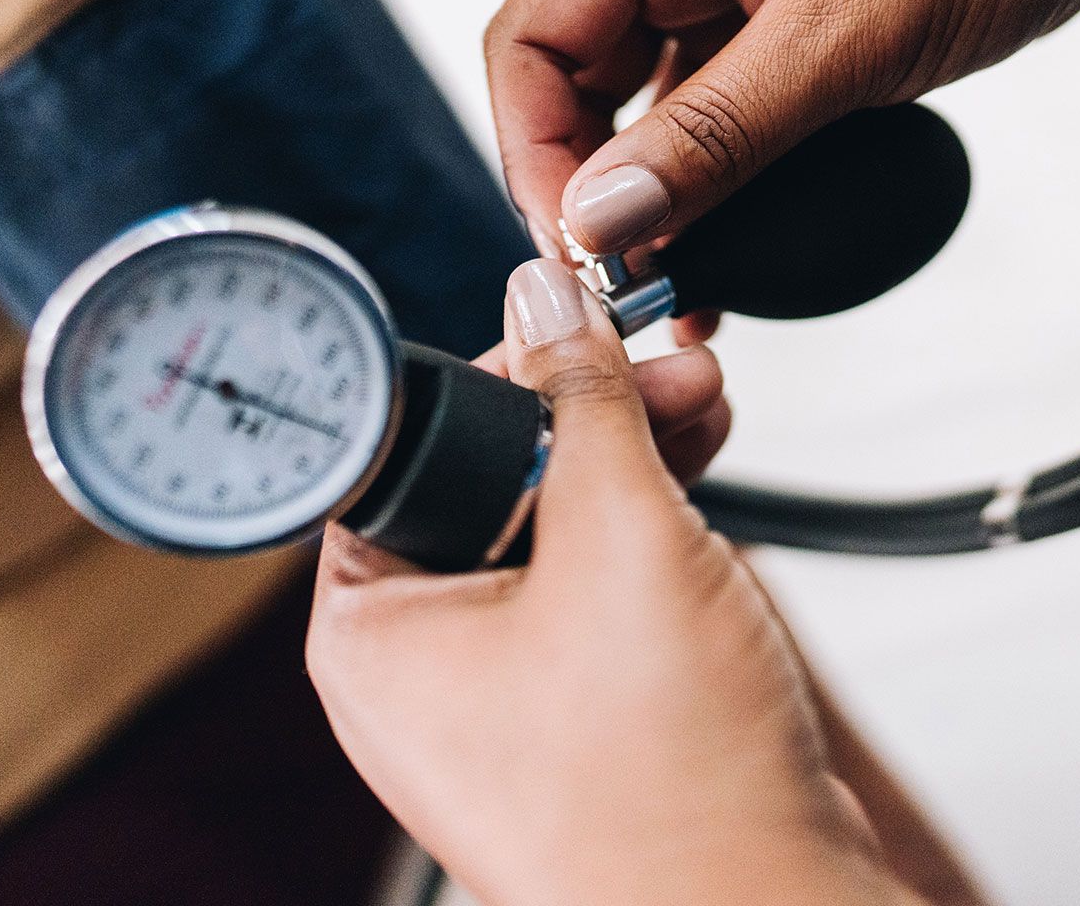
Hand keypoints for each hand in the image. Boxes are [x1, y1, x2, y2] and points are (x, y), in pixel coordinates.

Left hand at [308, 259, 919, 905]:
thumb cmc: (663, 783)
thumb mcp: (619, 537)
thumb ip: (583, 400)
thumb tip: (547, 297)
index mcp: (372, 631)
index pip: (401, 447)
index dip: (492, 370)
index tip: (568, 322)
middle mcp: (420, 669)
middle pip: (484, 483)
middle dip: (582, 408)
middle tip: (663, 360)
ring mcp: (499, 700)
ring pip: (548, 534)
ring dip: (626, 456)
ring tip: (706, 402)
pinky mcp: (575, 718)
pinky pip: (590, 594)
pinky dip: (642, 531)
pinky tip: (701, 474)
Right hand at [486, 0, 1079, 257]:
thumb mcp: (844, 31)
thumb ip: (717, 132)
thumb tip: (602, 215)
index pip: (531, 36)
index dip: (535, 149)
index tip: (581, 245)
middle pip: (575, 82)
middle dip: (587, 189)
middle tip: (626, 284)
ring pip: (648, 114)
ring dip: (654, 204)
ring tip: (679, 291)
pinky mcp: (790, 35)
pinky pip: (719, 123)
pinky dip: (717, 192)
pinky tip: (733, 257)